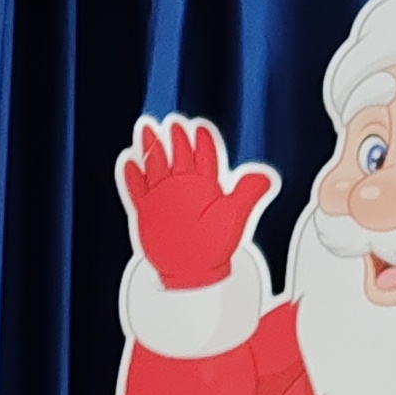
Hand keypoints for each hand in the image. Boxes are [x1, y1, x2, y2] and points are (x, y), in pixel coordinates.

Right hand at [116, 114, 277, 288]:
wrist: (192, 272)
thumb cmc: (214, 248)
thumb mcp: (236, 217)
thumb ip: (249, 193)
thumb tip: (265, 177)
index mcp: (204, 186)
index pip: (203, 157)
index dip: (202, 141)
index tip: (199, 126)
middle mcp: (183, 189)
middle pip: (178, 156)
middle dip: (176, 138)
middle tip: (172, 122)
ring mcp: (164, 199)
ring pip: (156, 166)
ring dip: (152, 148)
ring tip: (146, 129)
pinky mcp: (149, 212)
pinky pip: (139, 191)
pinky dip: (134, 177)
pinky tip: (130, 162)